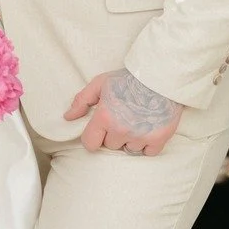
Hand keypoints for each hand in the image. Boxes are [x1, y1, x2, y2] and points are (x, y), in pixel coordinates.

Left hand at [64, 69, 182, 155]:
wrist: (160, 75)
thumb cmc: (128, 78)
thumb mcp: (101, 82)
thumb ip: (82, 100)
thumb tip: (68, 117)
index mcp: (105, 116)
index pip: (90, 144)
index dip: (93, 137)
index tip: (100, 130)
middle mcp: (121, 129)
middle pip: (110, 146)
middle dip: (113, 135)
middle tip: (122, 117)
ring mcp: (140, 136)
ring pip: (129, 149)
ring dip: (130, 139)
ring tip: (136, 120)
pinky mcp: (158, 139)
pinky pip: (147, 153)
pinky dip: (147, 144)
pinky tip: (148, 128)